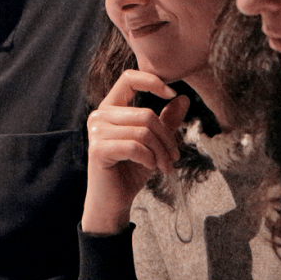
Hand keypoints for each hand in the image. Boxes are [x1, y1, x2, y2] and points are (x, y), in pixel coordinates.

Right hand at [81, 69, 189, 233]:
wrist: (114, 201)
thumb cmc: (131, 170)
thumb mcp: (154, 143)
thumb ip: (166, 120)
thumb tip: (183, 99)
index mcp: (110, 107)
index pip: (128, 78)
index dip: (152, 81)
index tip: (171, 94)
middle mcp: (99, 115)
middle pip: (145, 113)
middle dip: (166, 138)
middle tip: (174, 157)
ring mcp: (96, 132)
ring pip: (143, 131)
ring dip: (161, 152)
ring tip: (165, 166)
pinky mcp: (98, 149)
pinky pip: (135, 146)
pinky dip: (149, 158)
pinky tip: (150, 167)